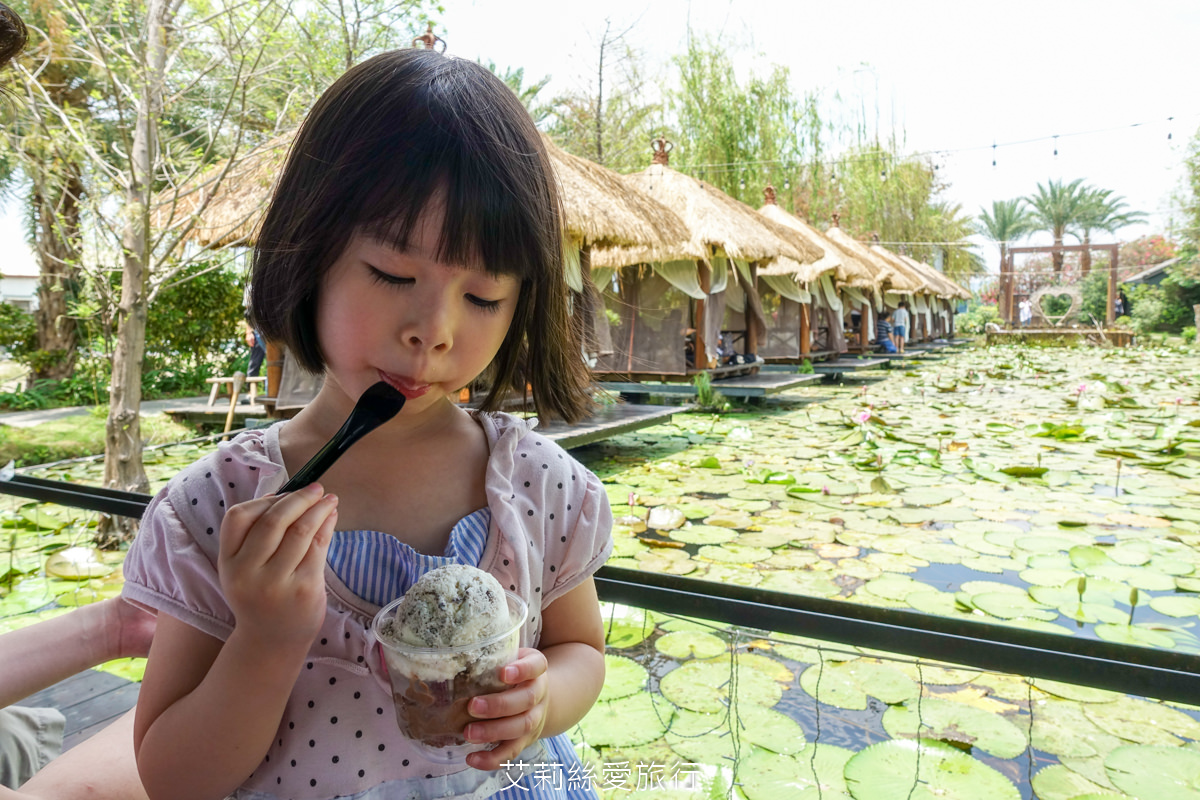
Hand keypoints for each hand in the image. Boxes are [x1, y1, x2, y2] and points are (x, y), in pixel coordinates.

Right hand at [217, 483, 337, 648]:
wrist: (271, 641)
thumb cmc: (261, 596)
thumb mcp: (244, 569)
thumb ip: (257, 537)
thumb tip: (289, 495)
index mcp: (228, 563)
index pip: (238, 517)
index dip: (265, 500)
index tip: (286, 494)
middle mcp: (248, 573)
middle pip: (274, 520)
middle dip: (299, 498)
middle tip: (317, 488)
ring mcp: (276, 583)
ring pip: (300, 531)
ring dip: (318, 509)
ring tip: (330, 499)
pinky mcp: (304, 589)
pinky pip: (318, 547)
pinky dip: (327, 526)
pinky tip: (332, 517)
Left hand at [463, 648, 547, 770]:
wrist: (540, 697)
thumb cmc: (514, 673)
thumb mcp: (510, 658)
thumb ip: (491, 656)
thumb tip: (450, 654)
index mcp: (536, 669)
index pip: (536, 665)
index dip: (522, 670)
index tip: (504, 672)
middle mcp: (539, 694)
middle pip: (526, 700)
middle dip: (499, 705)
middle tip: (472, 706)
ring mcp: (534, 718)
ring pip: (521, 727)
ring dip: (494, 732)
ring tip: (468, 733)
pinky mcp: (525, 740)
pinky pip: (511, 752)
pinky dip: (492, 759)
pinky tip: (472, 758)